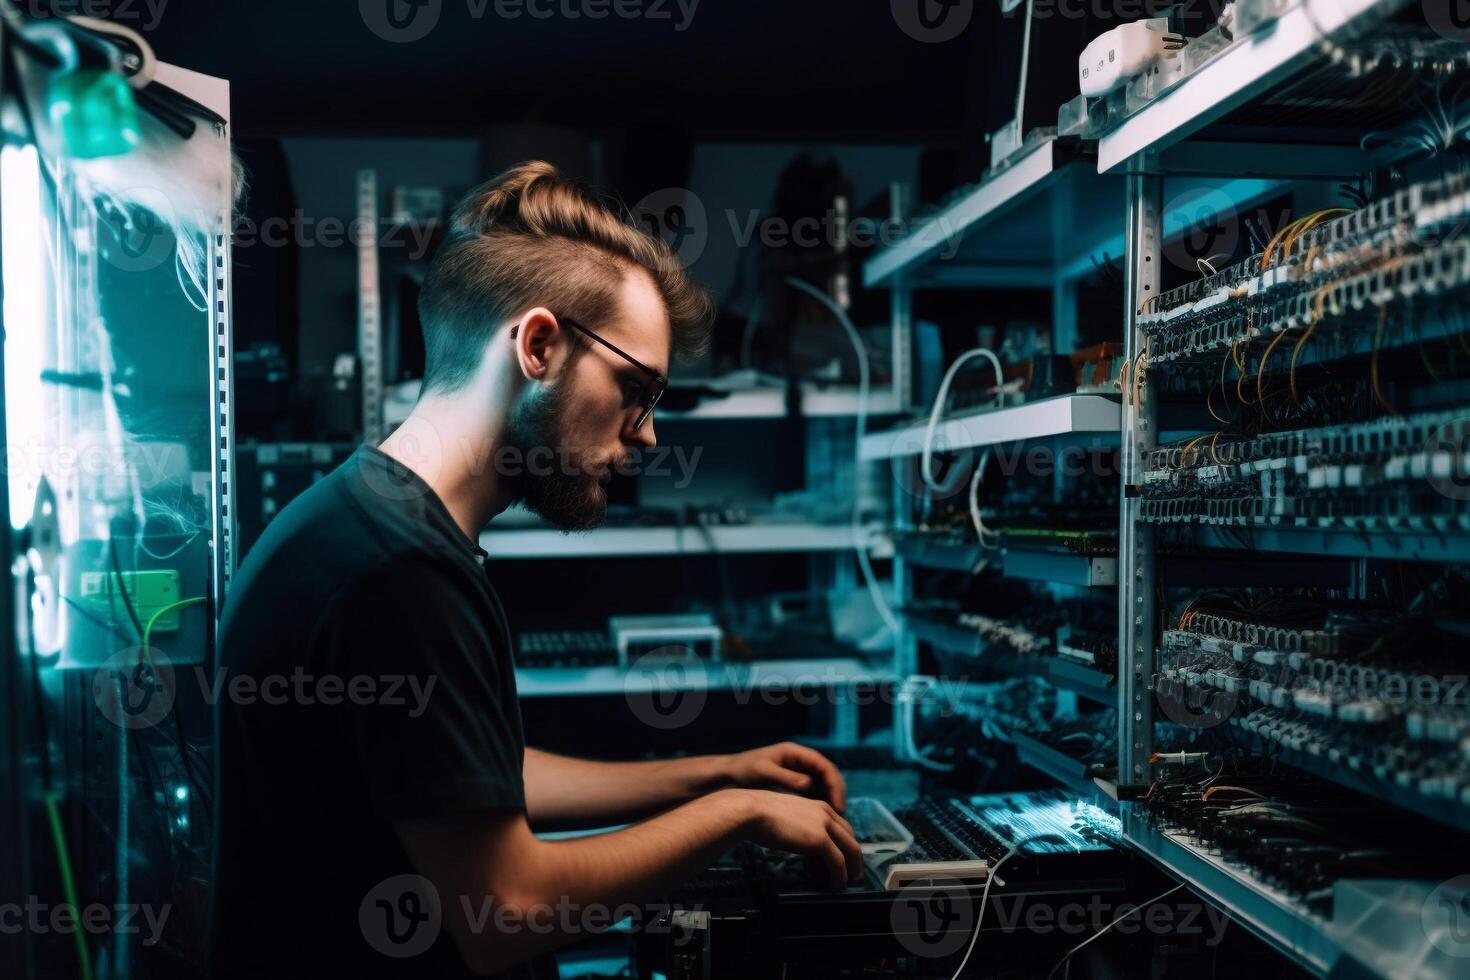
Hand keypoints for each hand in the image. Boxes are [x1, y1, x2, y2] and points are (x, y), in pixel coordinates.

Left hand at [724, 742, 846, 811]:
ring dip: (829, 800)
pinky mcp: (792, 784)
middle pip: (827, 775)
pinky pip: (812, 793)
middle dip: (835, 793)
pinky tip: (819, 819)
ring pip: (822, 786)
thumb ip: (786, 778)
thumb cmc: (743, 771)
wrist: (726, 776)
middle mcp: (799, 761)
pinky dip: (818, 804)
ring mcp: (797, 772)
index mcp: (794, 752)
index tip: (837, 804)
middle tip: (839, 814)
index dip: (834, 784)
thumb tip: (810, 784)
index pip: (824, 766)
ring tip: (833, 820)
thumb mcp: (764, 773)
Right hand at [733, 789, 862, 888]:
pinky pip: (838, 862)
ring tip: (843, 883)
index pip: (842, 827)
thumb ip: (801, 827)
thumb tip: (804, 845)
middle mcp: (826, 813)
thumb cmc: (760, 814)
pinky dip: (840, 876)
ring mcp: (824, 826)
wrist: (751, 811)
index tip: (842, 859)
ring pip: (850, 851)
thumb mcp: (788, 817)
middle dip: (853, 858)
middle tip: (850, 873)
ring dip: (850, 869)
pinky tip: (835, 885)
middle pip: (851, 838)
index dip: (844, 845)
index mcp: (818, 806)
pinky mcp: (819, 840)